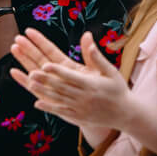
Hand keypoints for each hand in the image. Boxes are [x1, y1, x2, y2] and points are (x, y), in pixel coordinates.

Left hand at [10, 30, 132, 130]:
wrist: (126, 114)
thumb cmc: (118, 89)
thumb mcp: (111, 72)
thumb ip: (98, 58)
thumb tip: (88, 38)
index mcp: (92, 84)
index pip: (71, 76)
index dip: (58, 71)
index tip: (45, 65)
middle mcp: (84, 96)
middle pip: (61, 86)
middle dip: (45, 79)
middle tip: (31, 73)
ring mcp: (80, 108)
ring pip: (59, 99)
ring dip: (43, 91)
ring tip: (30, 83)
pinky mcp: (78, 117)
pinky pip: (61, 112)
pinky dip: (49, 108)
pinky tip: (36, 103)